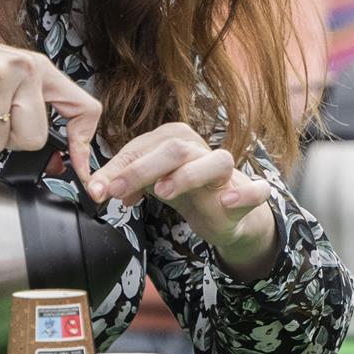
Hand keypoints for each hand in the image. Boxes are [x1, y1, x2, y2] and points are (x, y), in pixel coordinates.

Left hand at [91, 122, 276, 277]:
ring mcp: (227, 172)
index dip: (120, 167)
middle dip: (143, 169)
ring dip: (189, 175)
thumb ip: (122, 182)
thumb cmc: (182, 189)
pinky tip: (226, 202)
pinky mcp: (248, 194)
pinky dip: (244, 194)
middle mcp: (201, 149)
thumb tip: (96, 188)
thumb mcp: (148, 184)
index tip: (101, 190)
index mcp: (175, 140)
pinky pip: (257, 190)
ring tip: (164, 192)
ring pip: (217, 161)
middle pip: (175, 149)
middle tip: (119, 191)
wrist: (222, 213)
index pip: (145, 146)